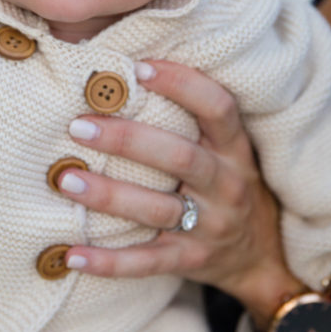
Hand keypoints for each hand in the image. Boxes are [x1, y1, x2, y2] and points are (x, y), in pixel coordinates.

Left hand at [58, 60, 300, 319]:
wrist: (264, 260)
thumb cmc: (230, 189)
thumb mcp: (229, 153)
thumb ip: (194, 123)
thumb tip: (129, 74)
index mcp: (236, 151)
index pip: (218, 108)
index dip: (182, 85)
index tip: (138, 69)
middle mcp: (227, 186)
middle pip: (179, 158)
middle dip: (128, 140)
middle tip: (78, 125)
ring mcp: (210, 227)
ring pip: (157, 209)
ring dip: (109, 195)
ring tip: (65, 180)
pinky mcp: (191, 262)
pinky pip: (146, 262)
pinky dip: (108, 262)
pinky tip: (70, 255)